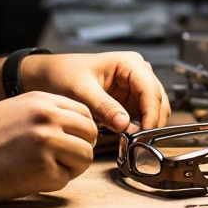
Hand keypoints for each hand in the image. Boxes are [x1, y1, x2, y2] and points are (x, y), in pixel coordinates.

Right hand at [0, 92, 96, 201]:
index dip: (78, 131)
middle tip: (56, 161)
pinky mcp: (43, 168)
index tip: (65, 143)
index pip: (85, 112)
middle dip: (78, 150)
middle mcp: (48, 115)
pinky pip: (65, 179)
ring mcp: (47, 141)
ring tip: (41, 170)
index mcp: (41, 99)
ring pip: (85, 157)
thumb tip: (74, 128)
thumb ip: (43, 113)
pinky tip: (26, 178)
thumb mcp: (13, 110)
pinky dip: (50, 183)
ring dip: (69, 168)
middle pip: (90, 134)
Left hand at [19, 52, 170, 132]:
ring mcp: (135, 88)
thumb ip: (103, 106)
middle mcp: (138, 74)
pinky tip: (127, 138)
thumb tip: (125, 124)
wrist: (49, 76)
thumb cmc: (63, 73)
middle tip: (139, 143)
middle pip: (158, 101)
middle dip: (151, 122)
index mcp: (130, 63)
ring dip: (146, 127)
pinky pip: (142, 118)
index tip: (144, 133)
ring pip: (154, 111)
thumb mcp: (81, 90)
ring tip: (132, 142)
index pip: (151, 90)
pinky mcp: (129, 102)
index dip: (151, 114)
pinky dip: (138, 129)